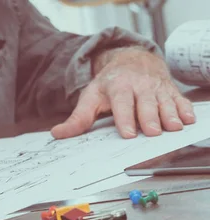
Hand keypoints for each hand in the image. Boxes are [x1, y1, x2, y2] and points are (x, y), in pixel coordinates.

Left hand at [51, 46, 196, 138]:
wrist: (132, 59)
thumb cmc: (109, 84)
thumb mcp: (90, 97)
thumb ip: (77, 118)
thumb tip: (57, 134)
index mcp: (118, 87)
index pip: (122, 103)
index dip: (125, 118)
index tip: (128, 133)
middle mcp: (139, 85)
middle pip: (146, 103)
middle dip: (149, 118)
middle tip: (152, 132)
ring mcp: (156, 87)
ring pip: (164, 102)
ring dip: (170, 115)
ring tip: (173, 128)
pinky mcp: (169, 90)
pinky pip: (179, 99)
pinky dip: (185, 109)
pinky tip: (188, 120)